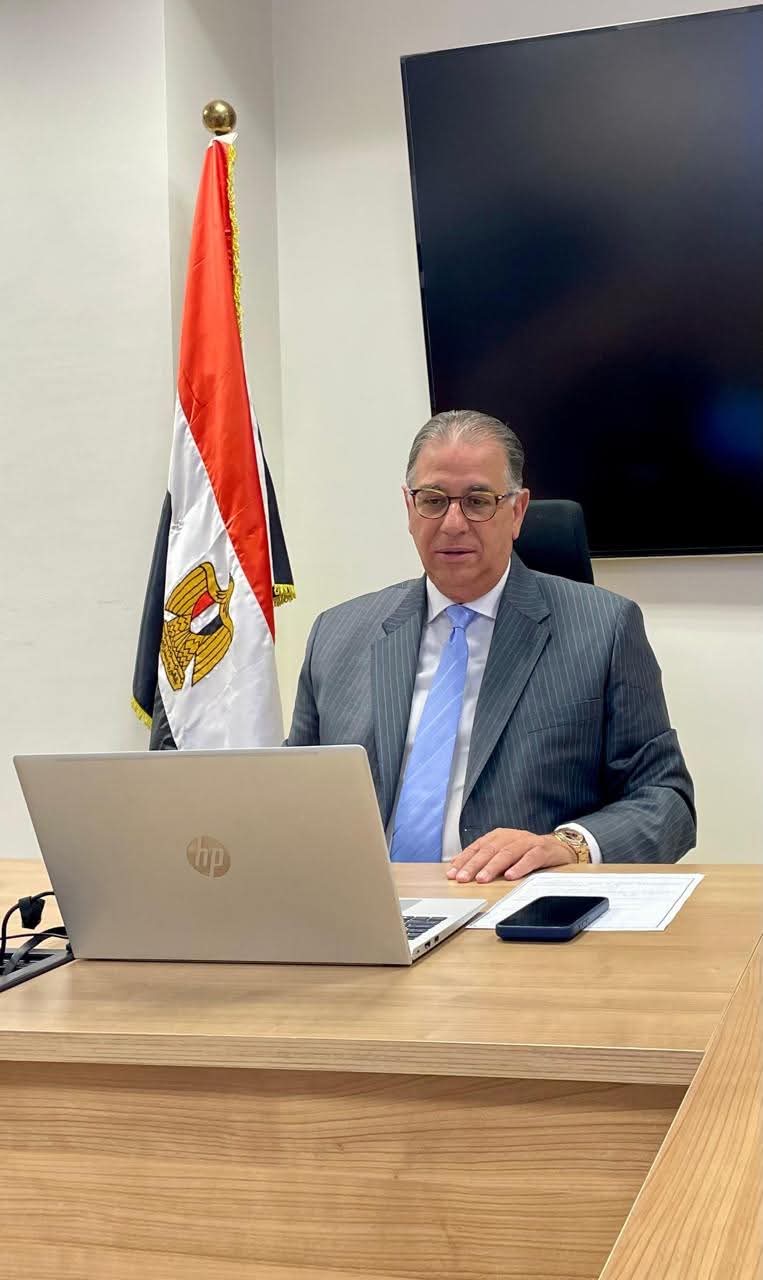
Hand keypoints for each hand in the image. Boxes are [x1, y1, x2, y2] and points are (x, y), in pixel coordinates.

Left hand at [446, 828, 575, 883]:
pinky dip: (520, 867)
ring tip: (482, 879)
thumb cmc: (527, 852)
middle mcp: (511, 836)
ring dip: (493, 867)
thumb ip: (486, 859)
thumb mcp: (505, 853)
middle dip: (474, 865)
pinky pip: (530, 858)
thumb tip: (460, 870)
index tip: (452, 873)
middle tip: (463, 878)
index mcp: (499, 836)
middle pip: (489, 850)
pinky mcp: (543, 850)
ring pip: (507, 853)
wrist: (559, 847)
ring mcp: (527, 842)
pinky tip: (510, 876)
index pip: (477, 847)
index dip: (464, 860)